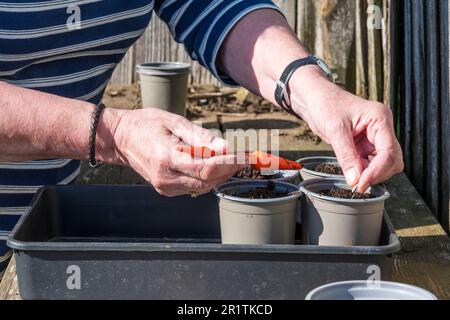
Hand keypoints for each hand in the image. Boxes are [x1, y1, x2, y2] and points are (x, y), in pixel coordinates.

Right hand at [103, 108, 243, 196]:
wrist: (120, 139)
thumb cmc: (146, 124)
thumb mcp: (174, 121)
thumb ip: (200, 136)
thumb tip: (224, 146)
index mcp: (166, 158)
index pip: (206, 169)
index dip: (229, 164)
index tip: (245, 156)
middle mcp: (165, 178)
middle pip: (207, 181)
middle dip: (229, 170)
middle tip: (244, 157)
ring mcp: (165, 187)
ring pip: (203, 187)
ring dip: (221, 175)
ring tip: (232, 160)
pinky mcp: (166, 189)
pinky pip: (194, 187)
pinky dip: (208, 178)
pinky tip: (214, 164)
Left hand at [291, 70, 403, 191]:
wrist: (315, 99)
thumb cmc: (326, 105)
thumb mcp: (335, 130)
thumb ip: (346, 156)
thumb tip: (355, 180)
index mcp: (380, 118)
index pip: (389, 151)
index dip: (377, 171)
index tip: (361, 184)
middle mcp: (382, 128)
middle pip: (392, 160)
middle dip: (377, 174)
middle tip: (358, 184)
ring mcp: (375, 137)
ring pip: (384, 164)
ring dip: (371, 174)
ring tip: (353, 177)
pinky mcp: (366, 144)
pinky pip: (371, 163)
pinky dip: (364, 171)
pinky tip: (352, 172)